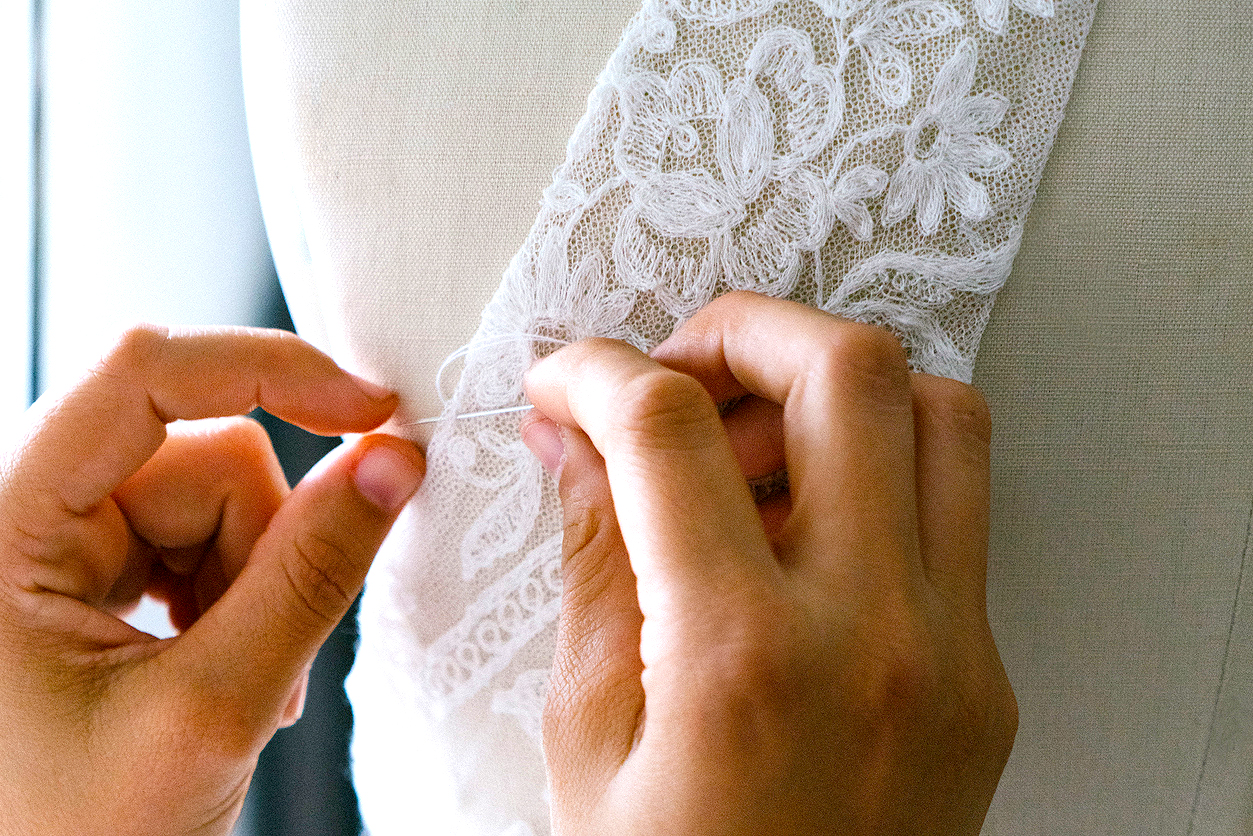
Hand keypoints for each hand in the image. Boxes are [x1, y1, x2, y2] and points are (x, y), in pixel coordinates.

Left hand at [0, 326, 423, 835]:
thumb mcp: (213, 708)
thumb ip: (310, 576)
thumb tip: (392, 465)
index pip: (142, 375)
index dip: (270, 371)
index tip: (373, 410)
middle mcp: (16, 515)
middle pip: (201, 453)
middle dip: (263, 544)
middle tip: (266, 650)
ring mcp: (53, 545)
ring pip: (218, 498)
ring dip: (254, 585)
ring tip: (242, 686)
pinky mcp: (87, 572)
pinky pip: (204, 536)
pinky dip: (237, 597)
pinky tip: (221, 668)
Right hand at [522, 292, 1015, 835]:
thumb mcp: (590, 739)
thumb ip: (592, 564)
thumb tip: (578, 442)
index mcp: (741, 662)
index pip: (668, 431)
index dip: (597, 374)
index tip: (567, 382)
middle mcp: (876, 638)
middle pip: (847, 371)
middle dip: (741, 330)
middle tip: (676, 372)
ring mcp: (954, 654)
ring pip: (940, 415)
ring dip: (833, 387)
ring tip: (747, 443)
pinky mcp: (986, 673)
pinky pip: (956, 506)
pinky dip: (879, 465)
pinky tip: (799, 519)